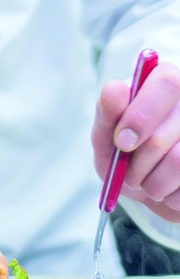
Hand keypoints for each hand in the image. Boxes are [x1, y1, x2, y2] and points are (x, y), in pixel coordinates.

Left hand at [92, 61, 179, 222]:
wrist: (147, 187)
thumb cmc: (126, 153)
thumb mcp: (107, 135)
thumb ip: (107, 112)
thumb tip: (116, 89)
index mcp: (168, 82)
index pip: (168, 82)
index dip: (141, 116)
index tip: (122, 142)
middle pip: (163, 135)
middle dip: (137, 163)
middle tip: (129, 172)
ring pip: (178, 161)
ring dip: (152, 183)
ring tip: (148, 181)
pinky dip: (169, 197)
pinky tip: (169, 189)